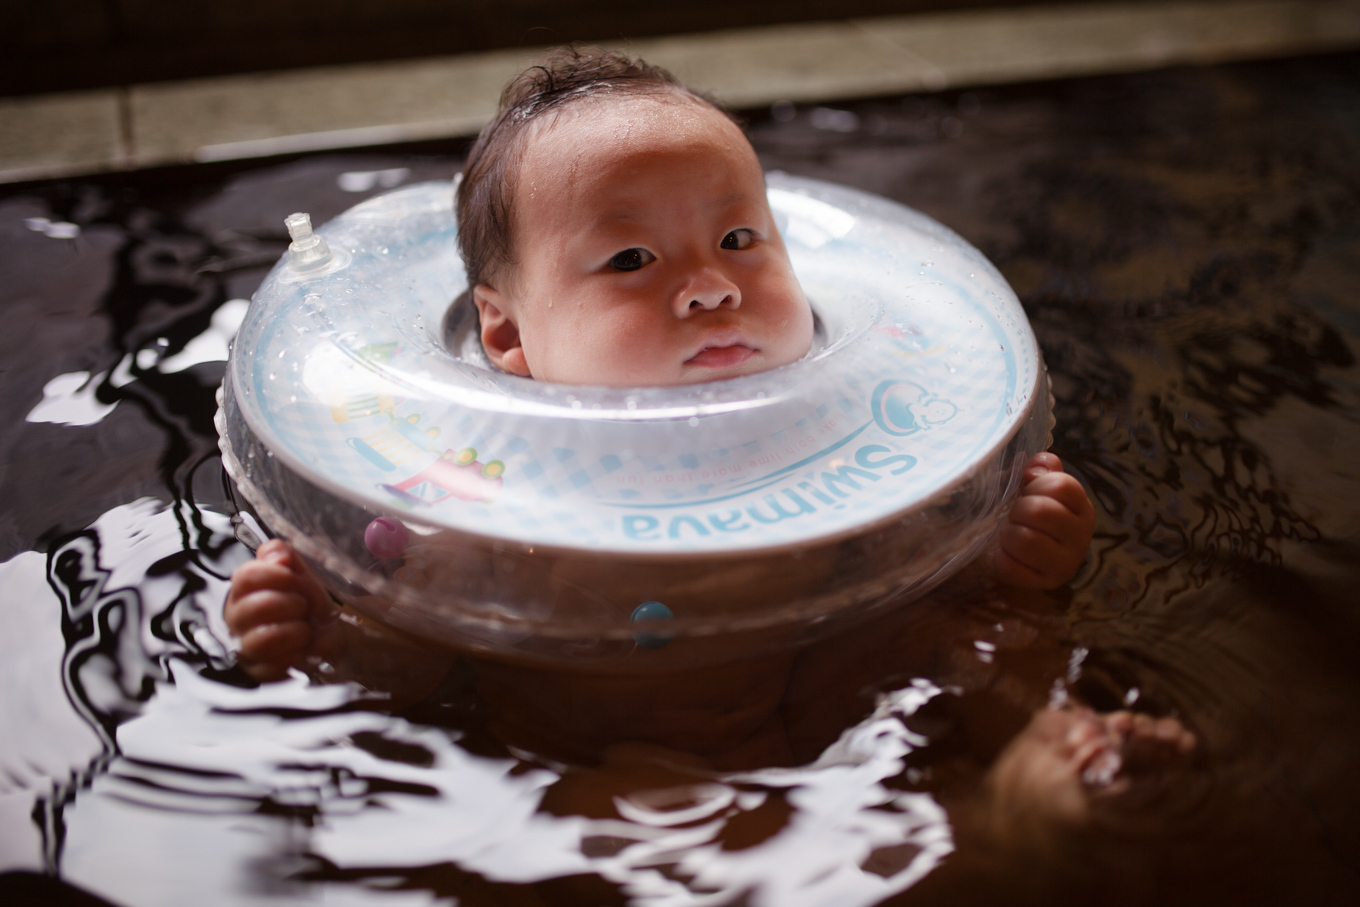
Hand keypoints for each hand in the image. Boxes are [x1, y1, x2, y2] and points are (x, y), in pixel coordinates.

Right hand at [224, 539, 332, 680]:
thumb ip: (285, 556)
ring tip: (304, 629)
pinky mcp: (256, 671)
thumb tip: (275, 556)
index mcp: (244, 589)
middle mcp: (237, 617)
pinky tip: (302, 649)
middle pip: (255, 607)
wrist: (328, 633)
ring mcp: (243, 646)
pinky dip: (295, 656)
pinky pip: (272, 667)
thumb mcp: (300, 572)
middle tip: (303, 606)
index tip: (295, 579)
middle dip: (291, 604)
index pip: (245, 576)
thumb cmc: (307, 601)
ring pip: (261, 640)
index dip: (276, 576)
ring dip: (294, 632)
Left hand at [993, 453, 1095, 588]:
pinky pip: (1010, 566)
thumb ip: (1041, 470)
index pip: (1062, 485)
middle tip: (1014, 516)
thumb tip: (1035, 467)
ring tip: (1009, 535)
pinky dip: (1000, 558)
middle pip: (1041, 511)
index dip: (1036, 485)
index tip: (1027, 491)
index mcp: (1080, 506)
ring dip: (1008, 535)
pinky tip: (1004, 555)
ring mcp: (1066, 563)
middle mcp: (1081, 535)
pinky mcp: (1045, 583)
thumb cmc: (1029, 516)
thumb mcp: (1036, 488)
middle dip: (1018, 510)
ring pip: (1025, 539)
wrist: (1023, 556)